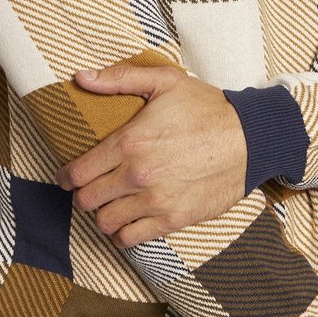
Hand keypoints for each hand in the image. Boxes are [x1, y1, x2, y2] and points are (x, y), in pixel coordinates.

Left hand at [55, 63, 248, 246]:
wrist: (251, 139)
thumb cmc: (208, 109)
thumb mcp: (165, 81)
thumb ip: (119, 78)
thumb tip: (82, 78)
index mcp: (129, 142)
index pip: (78, 171)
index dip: (66, 176)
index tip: (68, 177)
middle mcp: (137, 175)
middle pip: (86, 199)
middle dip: (83, 195)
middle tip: (91, 190)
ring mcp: (155, 200)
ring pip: (105, 222)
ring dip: (102, 215)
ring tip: (109, 206)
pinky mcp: (173, 219)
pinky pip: (131, 238)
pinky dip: (122, 234)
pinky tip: (126, 224)